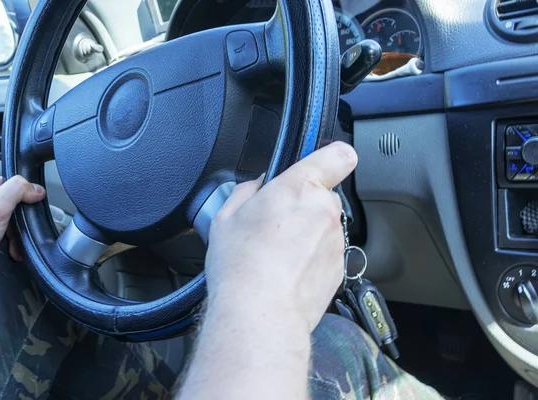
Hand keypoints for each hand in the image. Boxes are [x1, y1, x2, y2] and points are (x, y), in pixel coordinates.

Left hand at [0, 176, 45, 287]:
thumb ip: (17, 191)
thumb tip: (36, 188)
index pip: (10, 183)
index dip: (22, 197)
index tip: (26, 209)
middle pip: (12, 202)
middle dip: (19, 220)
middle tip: (17, 229)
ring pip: (9, 218)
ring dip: (16, 232)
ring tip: (13, 241)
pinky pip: (3, 229)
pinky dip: (10, 239)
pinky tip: (10, 246)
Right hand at [206, 142, 356, 332]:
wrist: (259, 313)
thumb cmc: (240, 266)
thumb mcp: (225, 218)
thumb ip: (247, 191)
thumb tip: (259, 186)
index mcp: (298, 188)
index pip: (337, 156)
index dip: (332, 158)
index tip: (323, 163)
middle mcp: (324, 210)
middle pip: (323, 196)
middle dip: (304, 205)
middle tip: (275, 225)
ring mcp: (335, 241)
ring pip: (325, 226)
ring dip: (308, 234)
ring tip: (277, 255)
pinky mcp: (339, 268)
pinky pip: (327, 253)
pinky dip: (312, 259)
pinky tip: (287, 272)